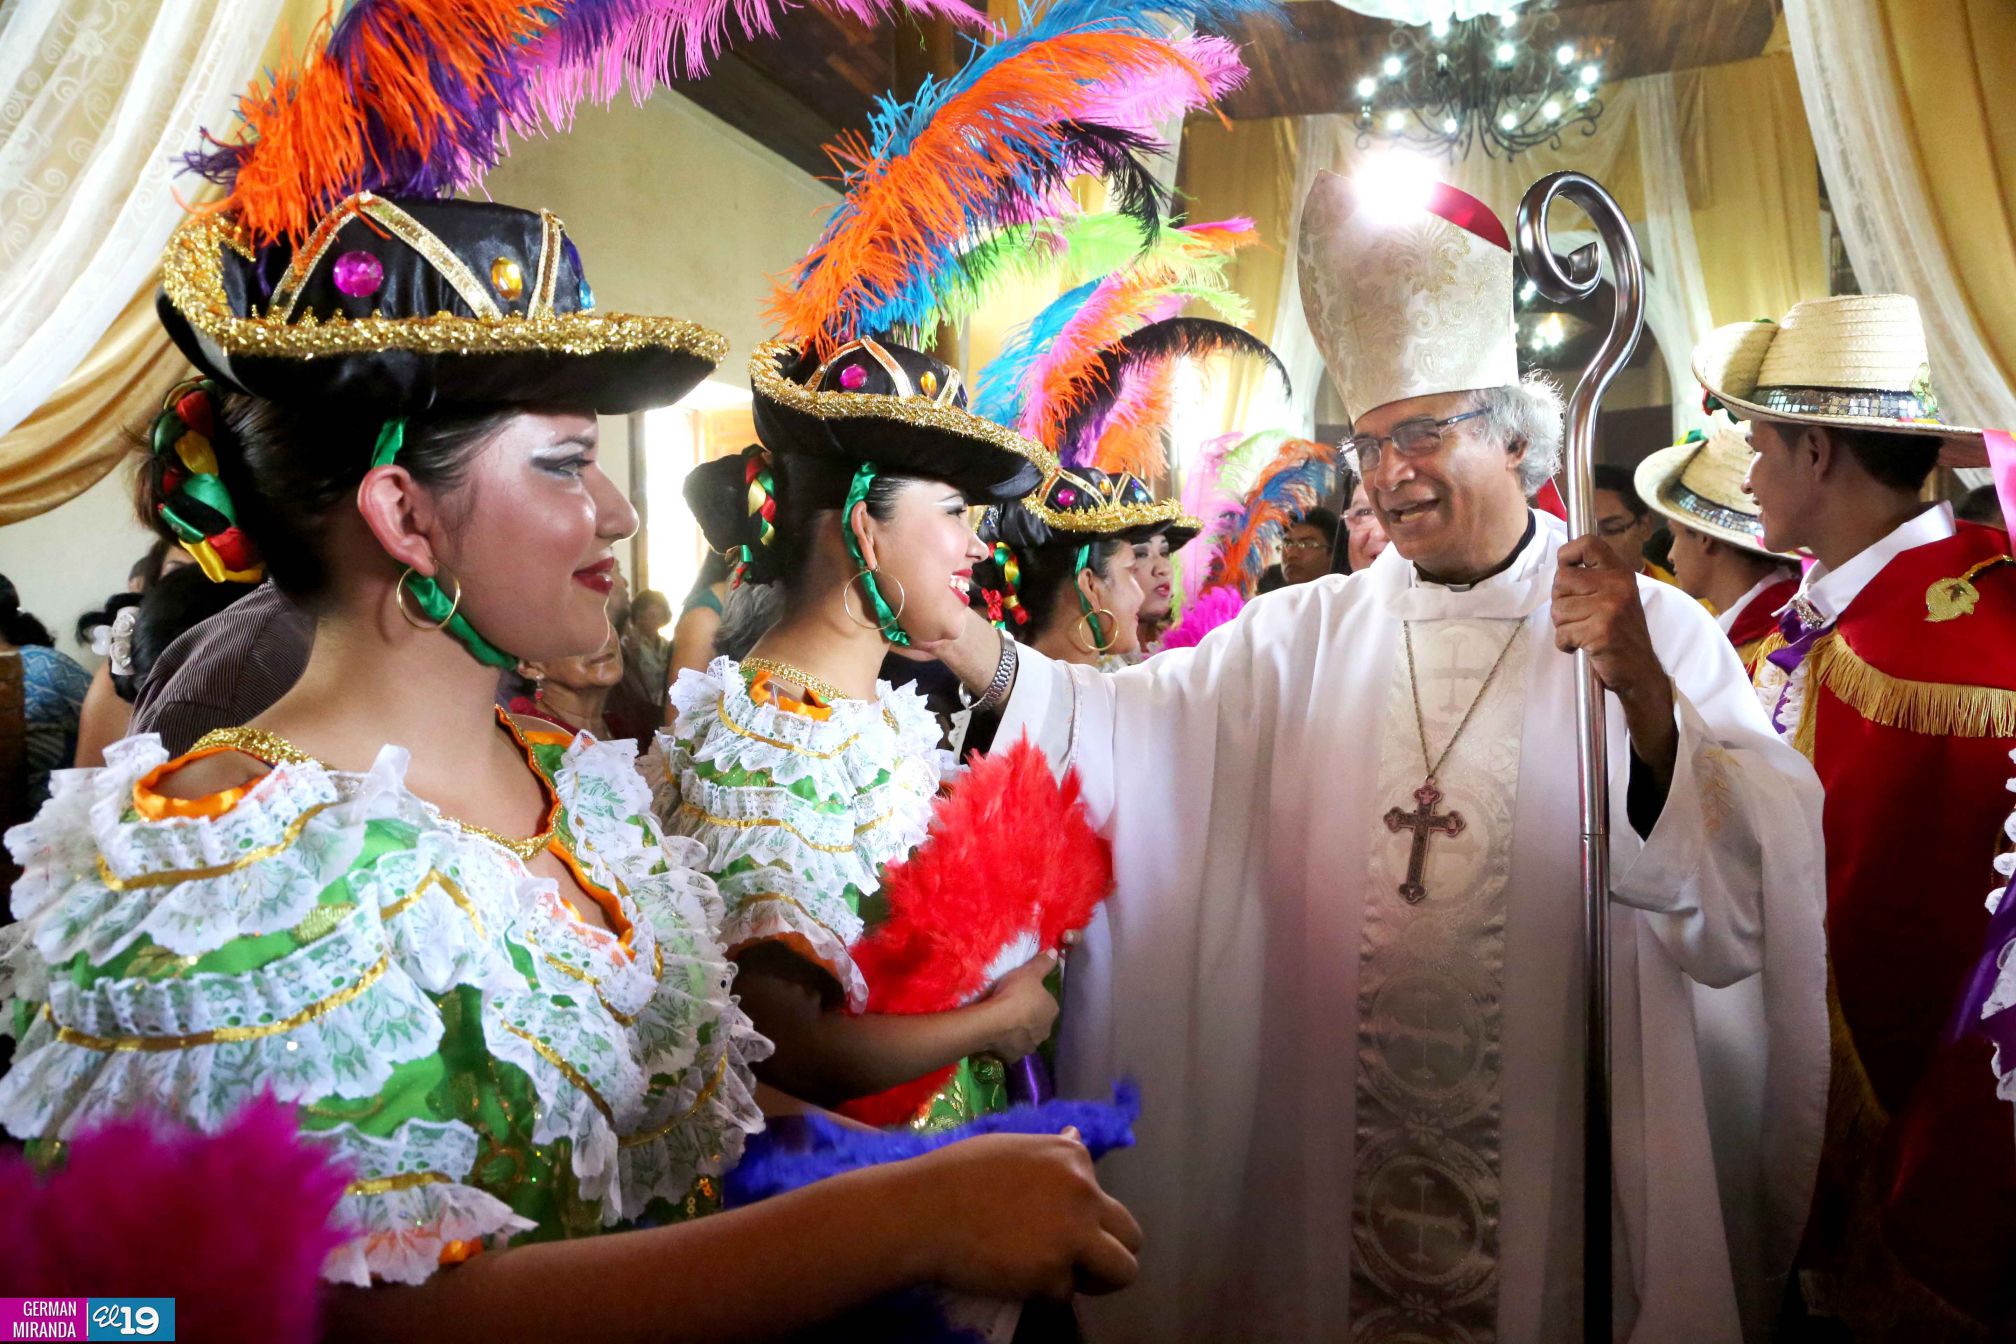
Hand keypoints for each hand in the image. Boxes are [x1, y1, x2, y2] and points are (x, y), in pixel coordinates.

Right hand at [901, 1129, 1142, 1298]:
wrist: (923, 1211)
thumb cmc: (956, 1174)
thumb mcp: (1012, 1148)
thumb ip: (1053, 1152)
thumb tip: (1075, 1138)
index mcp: (1073, 1159)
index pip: (1103, 1197)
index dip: (1083, 1217)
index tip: (1053, 1222)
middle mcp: (1084, 1195)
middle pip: (1132, 1236)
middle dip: (1111, 1252)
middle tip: (1080, 1261)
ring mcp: (1072, 1237)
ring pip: (1122, 1272)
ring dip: (1097, 1279)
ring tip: (1061, 1276)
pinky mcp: (1053, 1275)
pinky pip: (1065, 1293)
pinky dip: (1044, 1292)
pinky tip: (1014, 1275)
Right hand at [974, 954, 1059, 1060]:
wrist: (992, 1022)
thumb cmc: (1014, 994)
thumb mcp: (1028, 972)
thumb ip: (1043, 963)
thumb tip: (1056, 953)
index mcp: (1052, 1010)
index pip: (1047, 1002)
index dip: (1035, 997)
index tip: (1021, 993)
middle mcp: (1045, 1031)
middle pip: (1037, 1021)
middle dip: (1027, 1016)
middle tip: (1010, 1007)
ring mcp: (1029, 1046)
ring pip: (1025, 1036)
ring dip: (1017, 1031)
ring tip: (1001, 1022)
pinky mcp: (1013, 1057)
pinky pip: (1010, 1048)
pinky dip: (1005, 1043)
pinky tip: (995, 1035)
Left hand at [1551, 533, 1676, 774]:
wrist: (1640, 671)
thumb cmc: (1620, 634)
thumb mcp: (1614, 598)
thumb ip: (1592, 580)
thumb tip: (1560, 566)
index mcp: (1619, 573)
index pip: (1588, 544)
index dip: (1567, 554)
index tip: (1567, 571)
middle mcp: (1617, 585)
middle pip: (1561, 580)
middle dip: (1561, 602)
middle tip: (1579, 616)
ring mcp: (1609, 608)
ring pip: (1558, 609)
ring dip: (1564, 626)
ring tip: (1584, 632)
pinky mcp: (1600, 631)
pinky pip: (1562, 633)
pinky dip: (1565, 644)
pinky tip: (1581, 646)